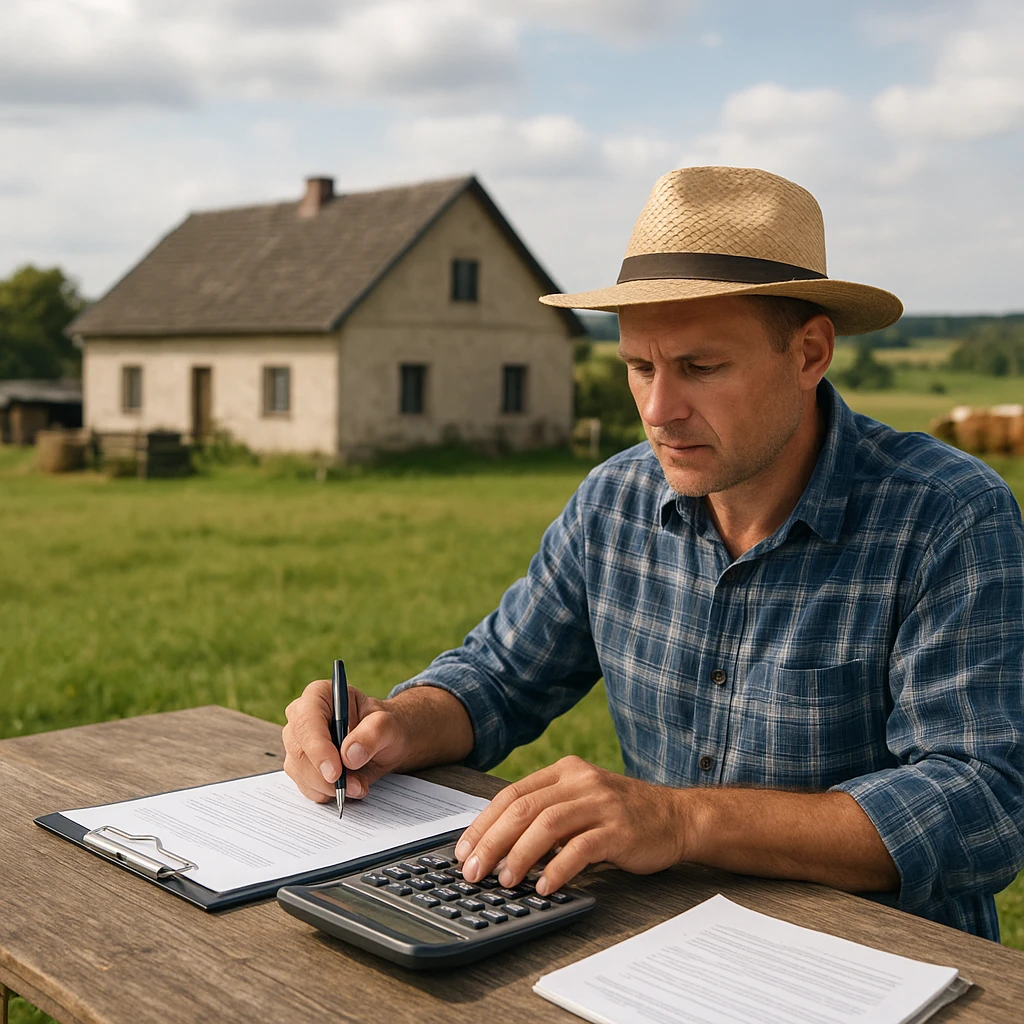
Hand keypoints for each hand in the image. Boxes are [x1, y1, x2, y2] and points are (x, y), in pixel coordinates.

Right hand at [282, 679, 408, 802]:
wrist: (385, 743)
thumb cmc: (384, 727)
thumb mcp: (388, 725)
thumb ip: (372, 734)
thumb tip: (349, 756)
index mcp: (320, 694)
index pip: (307, 720)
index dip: (318, 747)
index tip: (336, 772)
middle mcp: (302, 716)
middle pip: (299, 749)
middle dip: (325, 775)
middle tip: (353, 786)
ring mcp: (298, 742)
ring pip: (299, 770)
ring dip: (328, 786)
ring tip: (358, 785)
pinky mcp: (300, 765)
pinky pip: (304, 785)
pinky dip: (325, 793)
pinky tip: (347, 787)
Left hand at [455, 756, 688, 894]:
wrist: (676, 817)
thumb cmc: (622, 816)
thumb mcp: (580, 803)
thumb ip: (546, 815)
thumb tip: (498, 847)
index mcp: (564, 772)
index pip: (512, 794)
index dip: (483, 823)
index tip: (464, 851)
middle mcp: (580, 781)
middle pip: (524, 808)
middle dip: (493, 842)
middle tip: (474, 872)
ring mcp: (601, 803)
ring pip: (548, 824)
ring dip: (520, 855)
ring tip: (505, 881)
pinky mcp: (619, 829)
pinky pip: (581, 848)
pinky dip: (558, 868)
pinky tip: (544, 887)